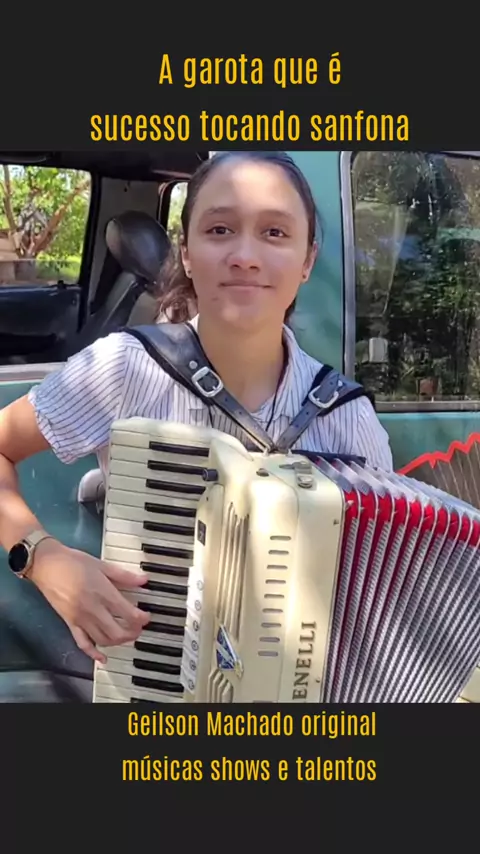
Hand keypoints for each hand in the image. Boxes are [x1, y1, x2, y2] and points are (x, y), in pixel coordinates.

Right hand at [29, 538, 149, 662]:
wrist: (47, 564)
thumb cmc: (73, 562)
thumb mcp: (102, 565)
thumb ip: (124, 575)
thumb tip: (144, 580)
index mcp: (103, 593)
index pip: (128, 613)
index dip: (141, 618)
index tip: (146, 616)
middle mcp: (93, 609)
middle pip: (117, 632)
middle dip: (132, 633)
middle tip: (139, 628)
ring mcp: (80, 619)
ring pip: (103, 640)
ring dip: (118, 642)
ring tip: (126, 636)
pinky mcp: (70, 624)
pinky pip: (82, 643)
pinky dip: (93, 653)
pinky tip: (102, 658)